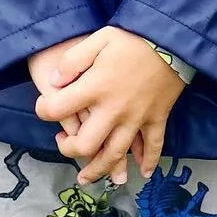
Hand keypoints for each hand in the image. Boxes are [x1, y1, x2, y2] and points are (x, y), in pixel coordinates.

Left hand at [33, 26, 183, 184]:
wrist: (173, 39)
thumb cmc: (133, 38)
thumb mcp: (98, 39)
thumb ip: (73, 61)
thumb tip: (54, 82)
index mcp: (95, 89)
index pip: (58, 110)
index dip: (43, 110)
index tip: (44, 107)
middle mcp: (114, 110)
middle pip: (87, 145)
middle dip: (70, 150)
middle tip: (64, 144)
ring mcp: (137, 118)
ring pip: (116, 155)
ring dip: (100, 169)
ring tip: (87, 178)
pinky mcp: (157, 119)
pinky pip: (153, 146)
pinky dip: (148, 161)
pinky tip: (142, 173)